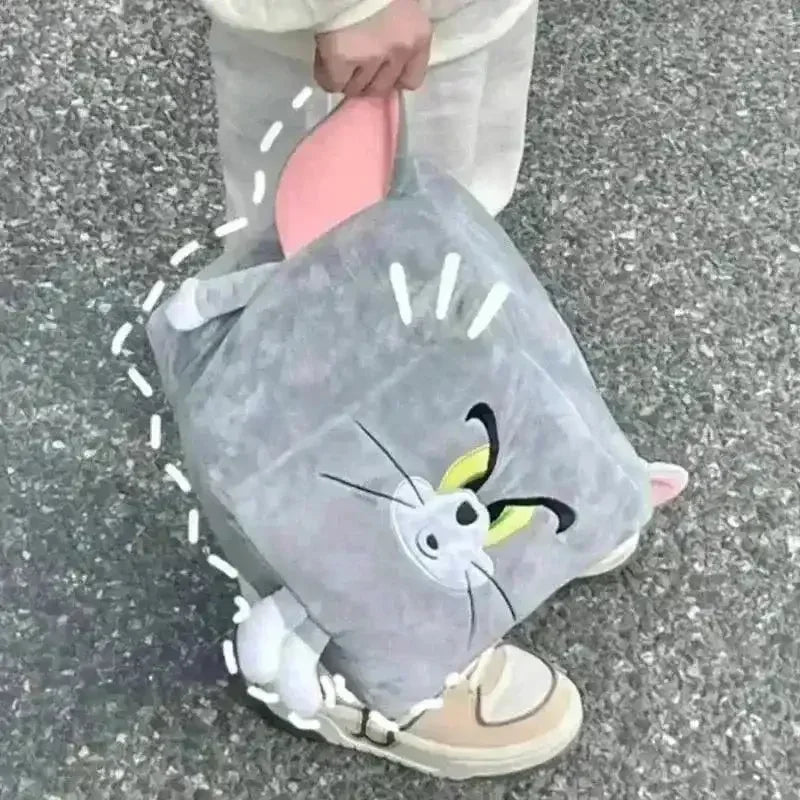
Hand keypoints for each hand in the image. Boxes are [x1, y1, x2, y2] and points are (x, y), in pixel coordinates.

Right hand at [314, 0, 431, 96]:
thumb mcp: (403, 4)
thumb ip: (401, 30)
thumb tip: (386, 58)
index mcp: (418, 36)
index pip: (411, 81)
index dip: (392, 78)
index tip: (381, 69)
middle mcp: (399, 52)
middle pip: (380, 89)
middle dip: (366, 81)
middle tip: (354, 64)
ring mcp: (370, 57)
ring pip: (356, 89)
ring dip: (346, 79)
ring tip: (338, 59)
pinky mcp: (341, 59)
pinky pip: (332, 84)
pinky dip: (327, 77)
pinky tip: (325, 61)